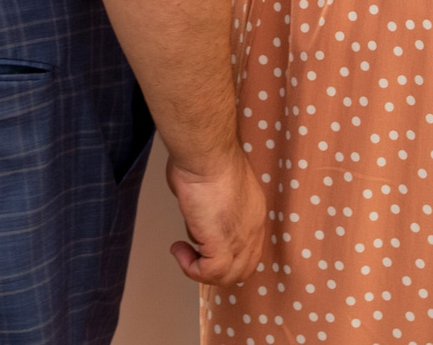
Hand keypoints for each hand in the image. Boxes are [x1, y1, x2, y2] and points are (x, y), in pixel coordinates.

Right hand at [167, 152, 267, 286]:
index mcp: (254, 212)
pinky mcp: (223, 246)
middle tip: (193, 257)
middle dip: (215, 270)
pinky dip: (190, 268)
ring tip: (183, 252)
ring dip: (199, 270)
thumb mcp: (213, 186)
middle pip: (243, 269)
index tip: (203, 248)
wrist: (206, 156)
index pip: (249, 250)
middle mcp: (253, 229)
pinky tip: (178, 249)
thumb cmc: (204, 159)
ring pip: (227, 276)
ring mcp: (241, 239)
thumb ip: (209, 205)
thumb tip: (196, 211)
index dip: (227, 256)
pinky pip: (208, 273)